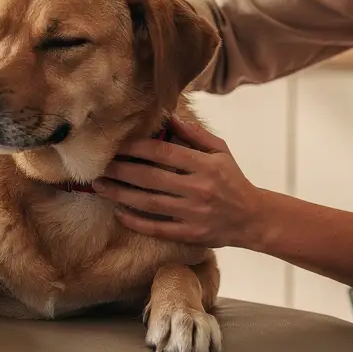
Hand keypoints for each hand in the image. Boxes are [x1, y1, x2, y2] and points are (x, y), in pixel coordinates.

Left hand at [93, 114, 267, 248]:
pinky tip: (119, 213)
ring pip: (149, 203)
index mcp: (205, 166)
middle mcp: (198, 189)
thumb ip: (195, 134)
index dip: (137, 148)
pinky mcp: (189, 234)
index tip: (117, 145)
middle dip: (121, 170)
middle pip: (151, 178)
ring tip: (100, 186)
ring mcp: (193, 214)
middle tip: (99, 166)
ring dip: (120, 194)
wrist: (253, 218)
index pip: (164, 153)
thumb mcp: (221, 151)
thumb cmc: (233, 180)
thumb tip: (169, 117)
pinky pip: (157, 229)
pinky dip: (136, 222)